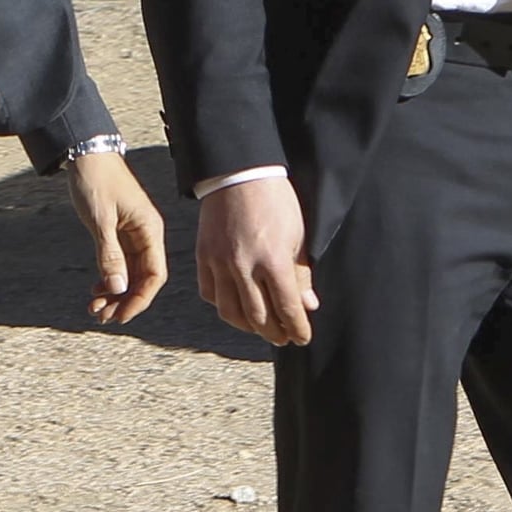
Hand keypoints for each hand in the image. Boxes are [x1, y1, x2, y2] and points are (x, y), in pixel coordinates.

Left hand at [66, 148, 168, 324]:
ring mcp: (133, 235)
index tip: (120, 316)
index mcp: (150, 230)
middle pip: (142, 279)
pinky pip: (119, 263)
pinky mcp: (119, 232)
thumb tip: (118, 288)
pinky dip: (109, 279)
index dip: (139, 300)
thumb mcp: (100, 219)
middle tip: (101, 317)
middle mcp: (146, 235)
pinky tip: (95, 290)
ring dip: (114, 294)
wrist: (87, 153)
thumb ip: (109, 255)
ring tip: (94, 308)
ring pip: (130, 274)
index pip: (154, 276)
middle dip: (124, 301)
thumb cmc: (96, 180)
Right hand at [196, 175, 315, 347]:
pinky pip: (209, 292)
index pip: (287, 308)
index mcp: (272, 261)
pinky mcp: (203, 256)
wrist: (239, 173)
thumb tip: (308, 305)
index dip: (297, 328)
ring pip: (230, 311)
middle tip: (283, 339)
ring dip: (247, 326)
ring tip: (260, 328)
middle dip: (274, 333)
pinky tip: (235, 306)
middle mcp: (243, 266)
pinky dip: (223, 305)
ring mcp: (219, 262)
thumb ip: (301, 273)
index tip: (302, 338)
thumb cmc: (275, 200)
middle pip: (258, 317)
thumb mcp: (297, 235)